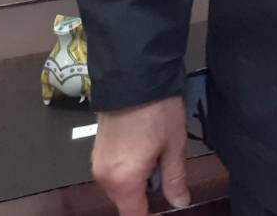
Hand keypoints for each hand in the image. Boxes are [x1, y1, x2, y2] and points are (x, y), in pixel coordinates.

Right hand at [91, 95, 189, 213]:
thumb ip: (175, 179)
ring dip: (137, 179)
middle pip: (125, 201)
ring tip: (157, 153)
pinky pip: (112, 171)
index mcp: (123, 180)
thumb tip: (179, 202)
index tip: (164, 208)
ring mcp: (97, 162)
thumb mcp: (173, 146)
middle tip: (166, 170)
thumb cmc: (157, 110)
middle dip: (145, 194)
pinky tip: (144, 148)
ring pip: (119, 186)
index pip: (133, 215)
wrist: (134, 75)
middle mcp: (104, 176)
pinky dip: (128, 168)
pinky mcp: (96, 149)